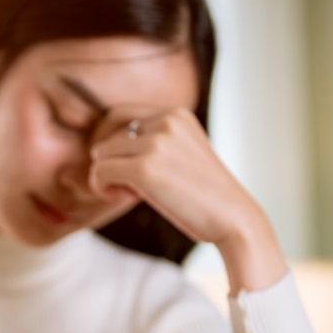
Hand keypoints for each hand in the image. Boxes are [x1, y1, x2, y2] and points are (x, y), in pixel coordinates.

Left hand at [88, 107, 287, 291]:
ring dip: (107, 175)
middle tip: (126, 183)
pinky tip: (124, 198)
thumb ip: (154, 141)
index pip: (121, 115)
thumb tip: (102, 147)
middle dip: (111, 159)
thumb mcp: (183, 153)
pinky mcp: (144, 169)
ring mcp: (155, 143)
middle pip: (108, 133)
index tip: (125, 167)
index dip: (114, 143)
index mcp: (176, 114)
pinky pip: (99, 172)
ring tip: (130, 193)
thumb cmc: (205, 195)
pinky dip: (102, 188)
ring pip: (101, 153)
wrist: (233, 218)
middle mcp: (166, 121)